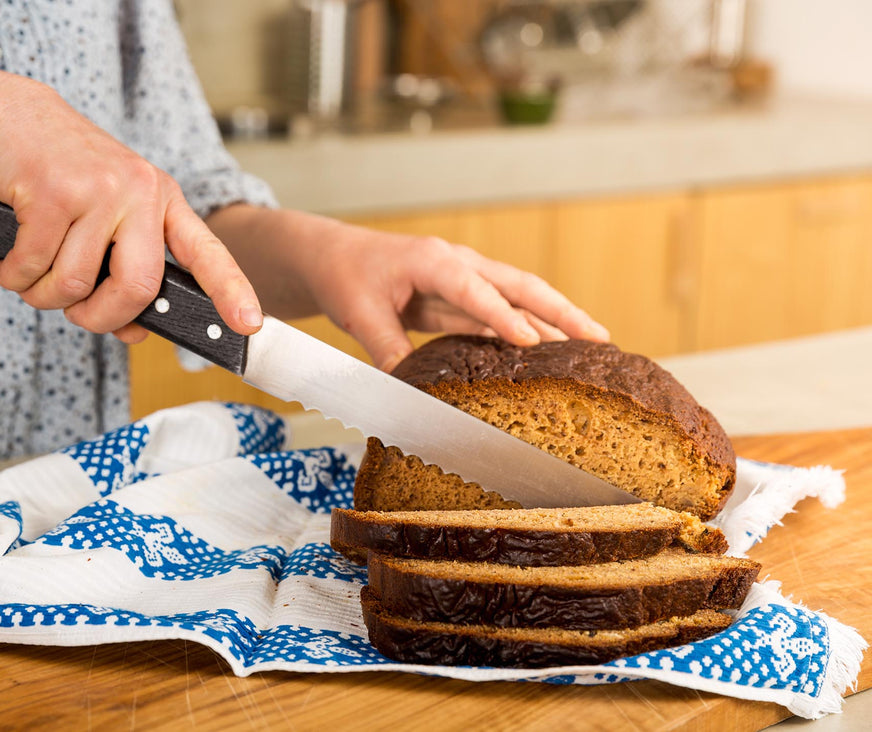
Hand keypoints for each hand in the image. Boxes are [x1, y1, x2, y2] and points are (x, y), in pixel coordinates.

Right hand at [0, 69, 260, 341]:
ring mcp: (98, 188)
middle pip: (138, 288)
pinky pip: (33, 267)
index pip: (205, 251)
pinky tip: (7, 264)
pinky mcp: (52, 190)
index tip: (250, 324)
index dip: (231, 291)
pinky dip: (14, 278)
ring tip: (30, 275)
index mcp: (161, 199)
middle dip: (100, 317)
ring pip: (76, 284)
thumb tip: (135, 332)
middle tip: (77, 314)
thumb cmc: (54, 175)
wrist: (0, 114)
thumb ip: (122, 271)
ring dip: (44, 297)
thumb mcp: (103, 217)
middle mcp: (139, 190)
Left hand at [205, 207, 608, 372]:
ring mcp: (463, 277)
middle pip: (519, 285)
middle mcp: (457, 263)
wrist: (333, 254)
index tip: (532, 341)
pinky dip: (527, 328)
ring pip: (518, 297)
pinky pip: (500, 312)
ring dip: (554, 319)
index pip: (475, 290)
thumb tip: (412, 393)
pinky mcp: (460, 295)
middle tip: (599, 338)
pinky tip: (548, 351)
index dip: (504, 316)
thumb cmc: (345, 276)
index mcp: (433, 261)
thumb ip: (388, 350)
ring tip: (593, 346)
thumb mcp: (359, 314)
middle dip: (561, 310)